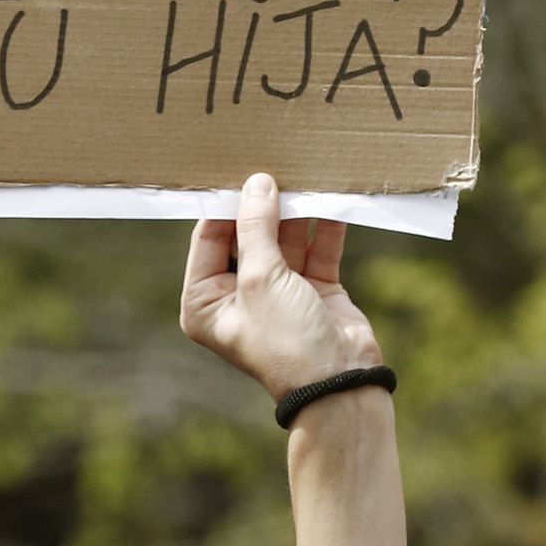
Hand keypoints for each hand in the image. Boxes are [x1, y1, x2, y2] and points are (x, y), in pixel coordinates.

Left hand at [180, 173, 382, 403]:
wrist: (340, 383)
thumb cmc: (286, 342)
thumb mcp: (261, 279)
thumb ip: (256, 227)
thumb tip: (257, 183)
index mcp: (205, 301)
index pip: (208, 238)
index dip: (225, 204)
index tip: (242, 168)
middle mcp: (238, 295)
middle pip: (247, 234)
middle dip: (264, 203)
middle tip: (277, 162)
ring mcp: (278, 291)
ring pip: (285, 237)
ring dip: (297, 209)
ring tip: (306, 172)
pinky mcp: (315, 288)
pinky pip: (317, 247)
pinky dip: (324, 224)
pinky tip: (332, 194)